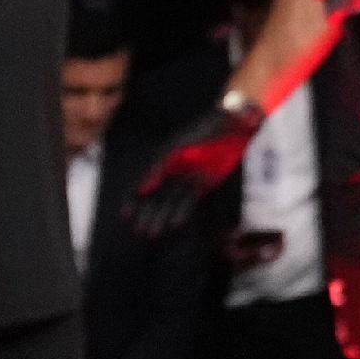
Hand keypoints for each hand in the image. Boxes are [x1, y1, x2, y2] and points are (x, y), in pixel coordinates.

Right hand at [130, 96, 263, 237]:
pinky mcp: (205, 182)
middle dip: (146, 214)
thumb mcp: (177, 147)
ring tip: (153, 234)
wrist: (233, 124)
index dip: (132, 200)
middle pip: (155, 196)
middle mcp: (172, 170)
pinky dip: (181, 212)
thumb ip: (159, 167)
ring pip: (170, 201)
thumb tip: (142, 189)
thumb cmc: (203, 129)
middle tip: (139, 231)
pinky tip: (174, 224)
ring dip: (161, 217)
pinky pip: (189, 200)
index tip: (126, 215)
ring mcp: (188, 176)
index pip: (142, 183)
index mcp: (161, 159)